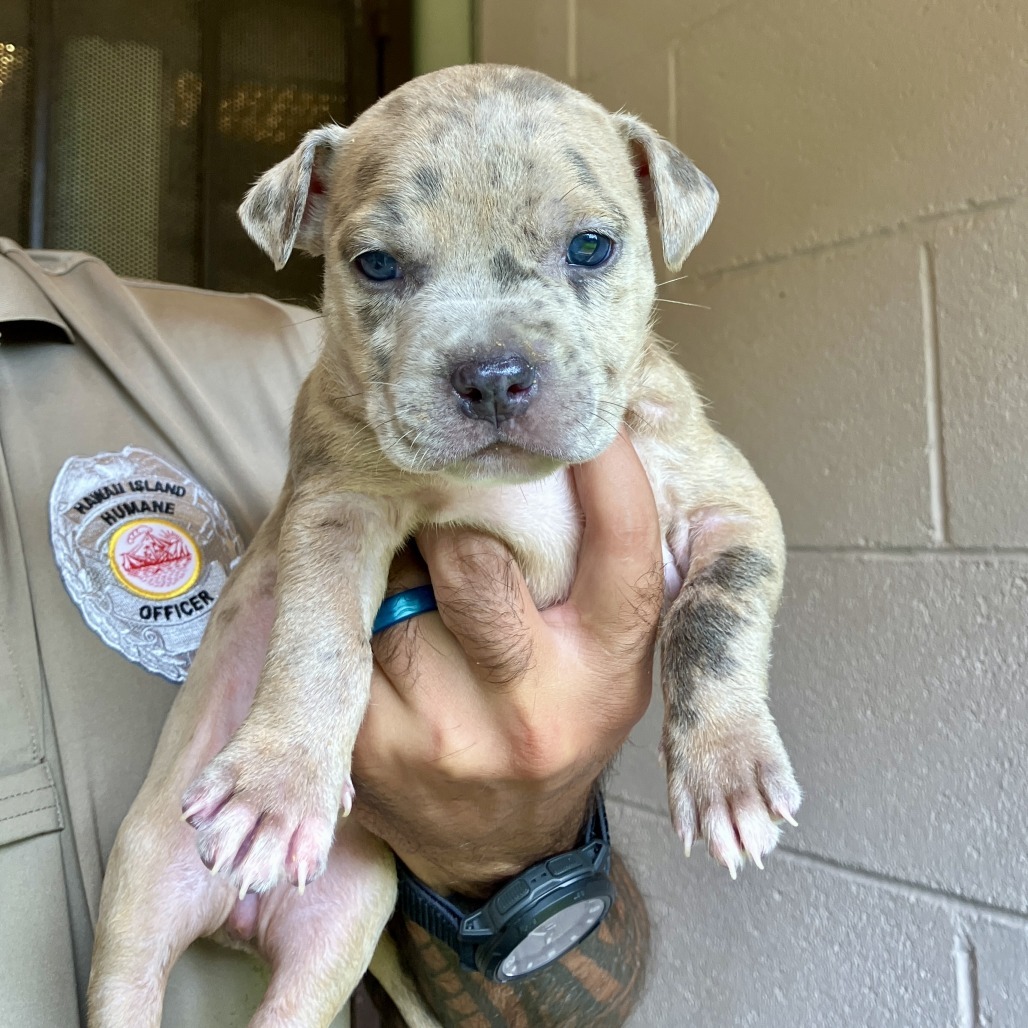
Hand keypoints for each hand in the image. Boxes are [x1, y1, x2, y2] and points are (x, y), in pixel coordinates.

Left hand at [352, 431, 663, 895]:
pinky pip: (351, 641)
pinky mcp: (377, 750)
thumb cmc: (560, 719)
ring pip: (397, 589)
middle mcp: (538, 703)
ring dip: (399, 563)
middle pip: (474, 557)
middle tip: (448, 500)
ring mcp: (450, 732)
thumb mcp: (609, 659)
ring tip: (414, 573)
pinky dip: (361, 615)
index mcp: (610, 666)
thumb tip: (571, 444)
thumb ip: (597, 576)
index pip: (623, 541)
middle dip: (453, 518)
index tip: (590, 404)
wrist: (502, 848)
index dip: (608, 463)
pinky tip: (382, 628)